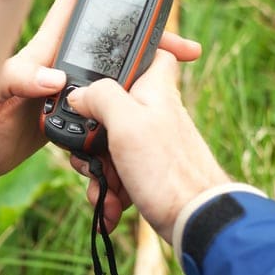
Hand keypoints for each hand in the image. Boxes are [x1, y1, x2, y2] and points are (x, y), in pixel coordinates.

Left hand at [0, 0, 202, 179]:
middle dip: (147, 37)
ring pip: (114, 75)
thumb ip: (19, 80)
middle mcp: (58, 66)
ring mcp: (67, 92)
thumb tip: (56, 78)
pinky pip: (108, 109)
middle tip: (183, 46)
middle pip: (108, 41)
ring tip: (178, 73)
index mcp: (42, 51)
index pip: (72, 5)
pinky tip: (150, 114)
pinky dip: (130, 110)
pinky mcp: (70, 118)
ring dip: (146, 73)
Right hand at [66, 50, 230, 240]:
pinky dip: (110, 191)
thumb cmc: (167, 170)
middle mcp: (152, 112)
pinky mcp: (146, 170)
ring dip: (98, 171)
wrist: (197, 222)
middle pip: (108, 107)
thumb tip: (78, 94)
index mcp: (154, 90)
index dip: (128, 52)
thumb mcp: (127, 123)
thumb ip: (101, 96)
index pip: (150, 53)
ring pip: (108, 145)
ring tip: (106, 190)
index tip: (102, 67)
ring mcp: (149, 142)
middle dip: (91, 136)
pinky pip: (117, 173)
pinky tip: (112, 207)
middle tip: (92, 152)